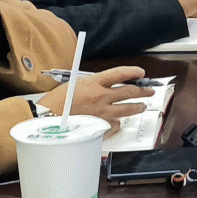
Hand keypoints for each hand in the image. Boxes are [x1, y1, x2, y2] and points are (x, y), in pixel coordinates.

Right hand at [36, 65, 154, 134]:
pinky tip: (118, 122)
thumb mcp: (74, 84)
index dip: (133, 72)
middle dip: (143, 91)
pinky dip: (118, 123)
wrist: (47, 120)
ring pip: (128, 109)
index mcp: (94, 83)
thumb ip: (92, 84)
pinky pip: (116, 124)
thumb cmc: (56, 102)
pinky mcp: (101, 126)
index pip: (120, 73)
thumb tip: (104, 84)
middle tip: (149, 91)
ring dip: (138, 107)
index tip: (141, 72)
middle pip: (130, 92)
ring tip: (142, 106)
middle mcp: (101, 97)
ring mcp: (103, 113)